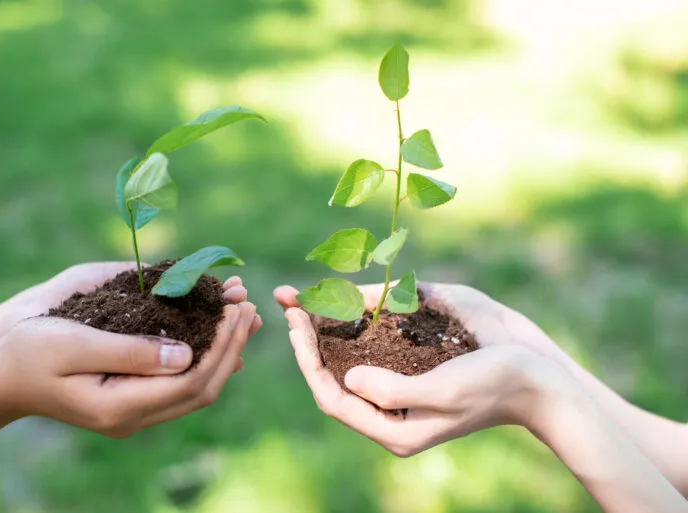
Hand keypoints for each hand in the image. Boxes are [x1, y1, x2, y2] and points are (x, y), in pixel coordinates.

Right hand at [0, 300, 258, 437]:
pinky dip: (205, 355)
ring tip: (241, 311)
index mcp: (119, 406)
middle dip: (230, 344)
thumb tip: (187, 353)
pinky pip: (180, 382)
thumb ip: (130, 351)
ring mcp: (134, 411)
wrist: (0, 375)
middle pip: (203, 387)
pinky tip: (216, 330)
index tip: (237, 308)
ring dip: (224, 349)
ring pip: (196, 387)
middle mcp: (133, 416)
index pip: (192, 382)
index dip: (222, 345)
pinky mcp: (132, 397)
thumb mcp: (74, 344)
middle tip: (247, 304)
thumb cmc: (29, 351)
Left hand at [273, 283, 572, 456]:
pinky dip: (352, 330)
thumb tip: (345, 377)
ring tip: (305, 303)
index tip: (294, 321)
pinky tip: (341, 309)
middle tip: (289, 304)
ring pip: (347, 364)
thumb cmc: (493, 386)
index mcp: (392, 429)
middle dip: (308, 341)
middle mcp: (391, 413)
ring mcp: (401, 393)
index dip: (307, 358)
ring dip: (325, 332)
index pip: (331, 396)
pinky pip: (372, 352)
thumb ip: (391, 391)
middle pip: (332, 378)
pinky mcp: (413, 373)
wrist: (538, 380)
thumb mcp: (442, 392)